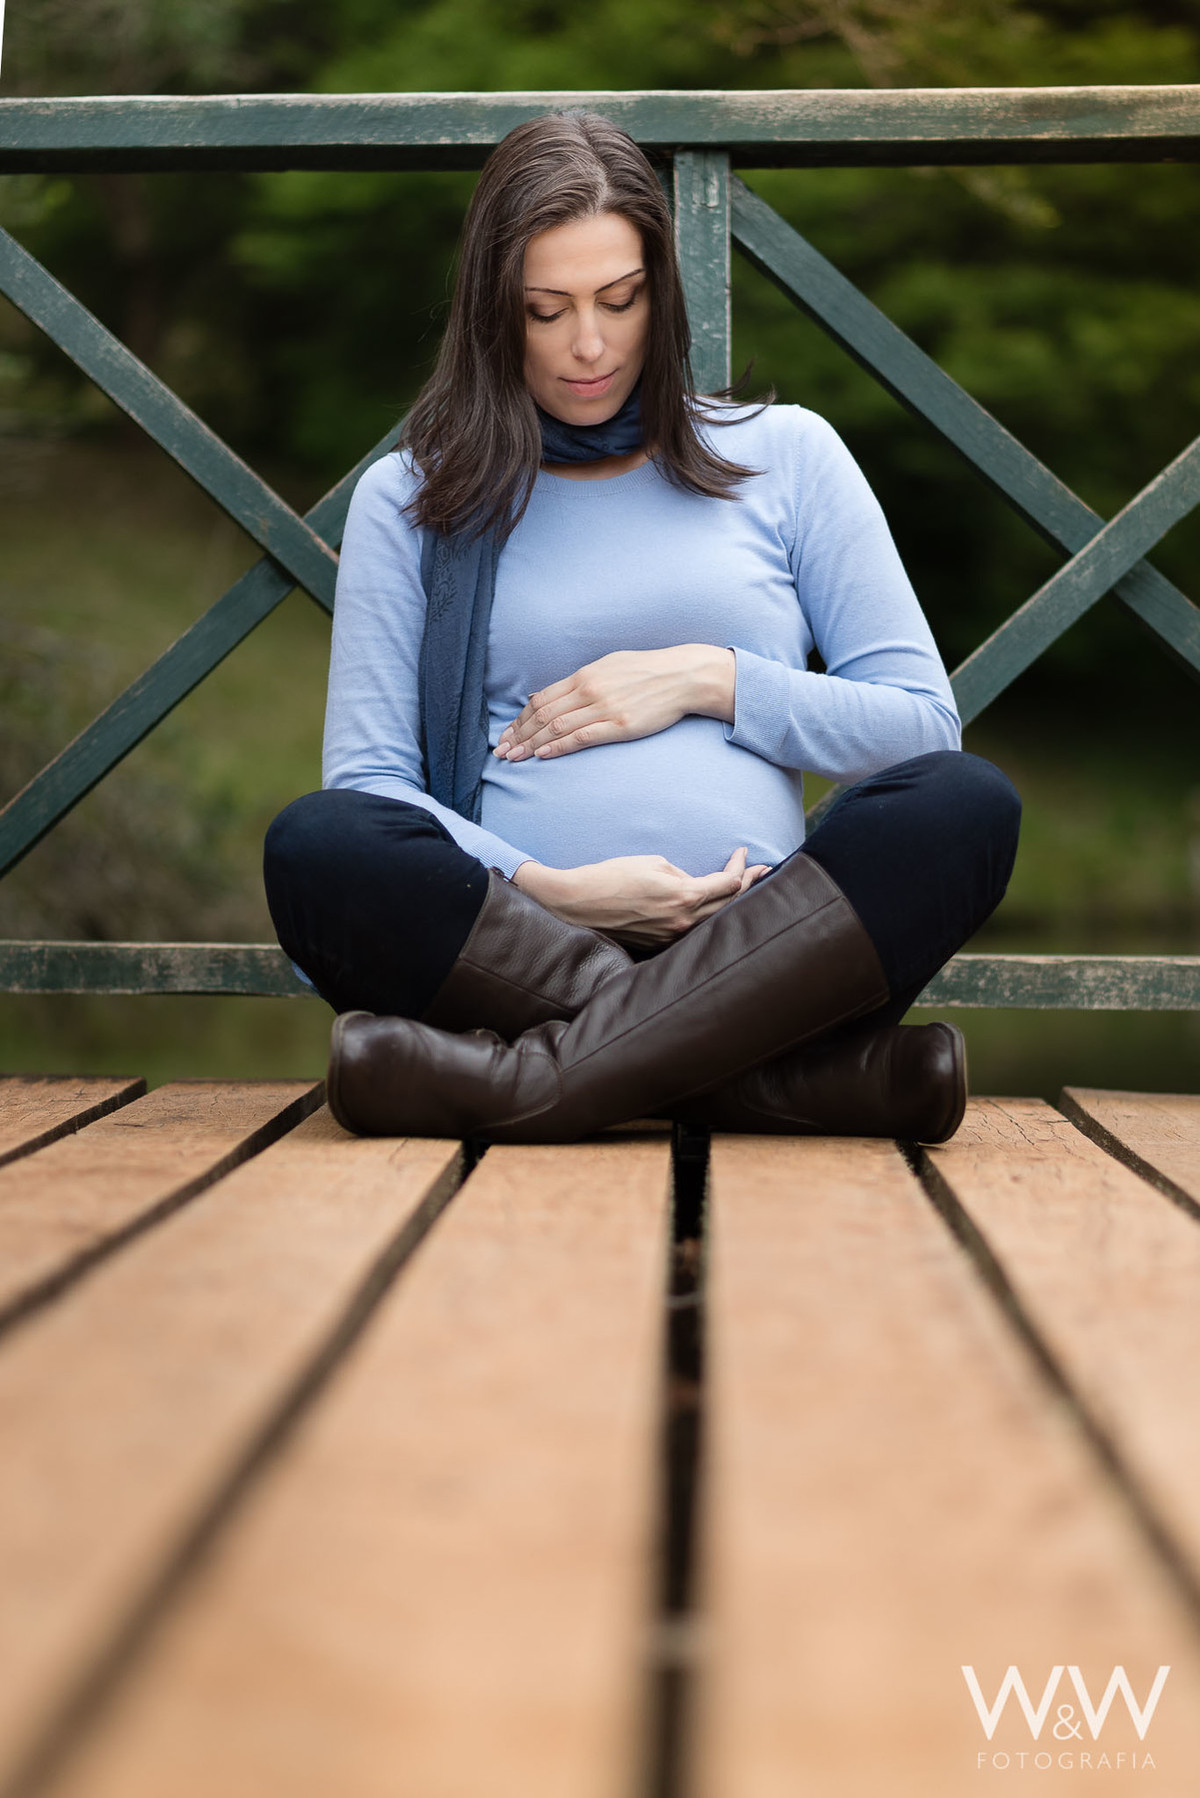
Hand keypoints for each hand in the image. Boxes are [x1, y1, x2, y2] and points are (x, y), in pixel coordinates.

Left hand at [494, 645, 735, 761]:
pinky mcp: (620, 725)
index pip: (541, 700)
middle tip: (501, 752)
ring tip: (514, 758)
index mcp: (584, 675)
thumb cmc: (645, 672)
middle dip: (518, 735)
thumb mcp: (606, 667)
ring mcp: (604, 708)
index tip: (507, 735)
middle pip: (543, 715)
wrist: (682, 676)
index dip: (520, 720)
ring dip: (531, 744)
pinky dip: (559, 746)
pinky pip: (582, 737)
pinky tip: (543, 755)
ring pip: (557, 727)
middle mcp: (589, 690)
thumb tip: (543, 694)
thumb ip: (575, 683)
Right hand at [513, 846, 770, 946]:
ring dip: (732, 904)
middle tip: (764, 871)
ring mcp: (671, 937)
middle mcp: (682, 922)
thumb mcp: (653, 863)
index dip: (742, 867)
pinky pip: (693, 930)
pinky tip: (716, 910)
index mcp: (684, 897)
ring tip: (748, 890)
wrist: (577, 903)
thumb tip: (695, 885)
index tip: (744, 853)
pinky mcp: (659, 943)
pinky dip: (710, 917)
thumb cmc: (612, 877)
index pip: (728, 884)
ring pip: (714, 921)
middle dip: (749, 885)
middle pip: (729, 905)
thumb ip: (683, 875)